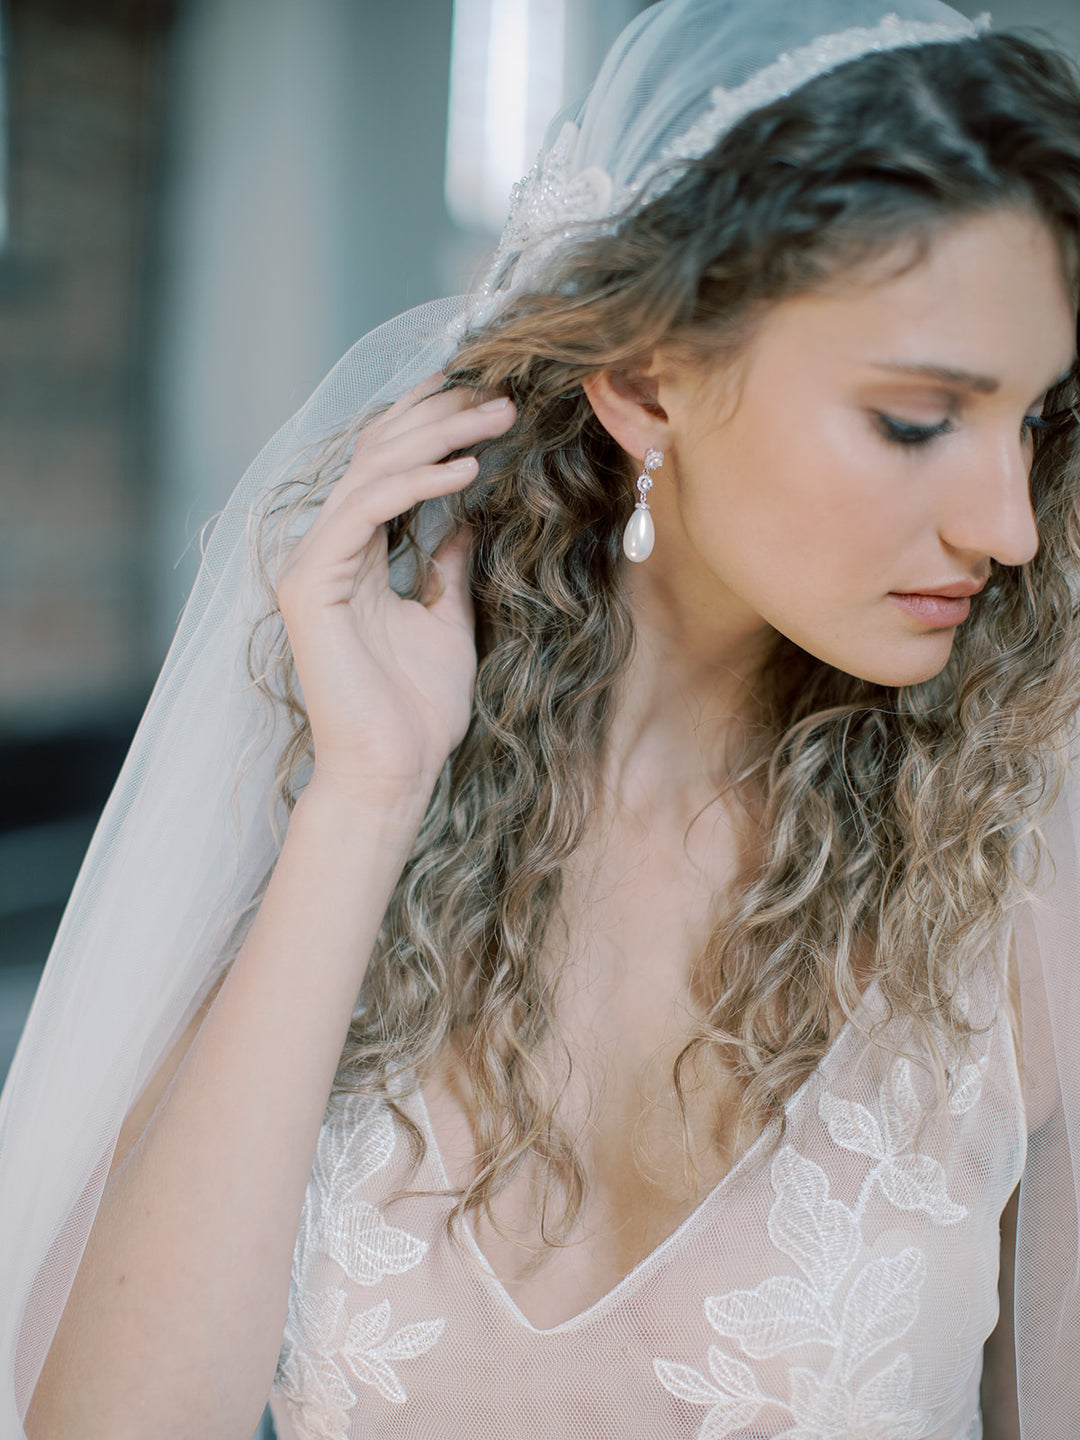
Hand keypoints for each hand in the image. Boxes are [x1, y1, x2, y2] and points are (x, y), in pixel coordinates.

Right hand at [274, 374, 515, 805]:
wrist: (395, 773)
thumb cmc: (419, 710)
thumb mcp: (449, 618)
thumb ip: (448, 564)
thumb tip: (467, 515)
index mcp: (355, 556)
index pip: (386, 467)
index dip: (428, 423)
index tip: (485, 394)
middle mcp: (326, 551)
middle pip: (377, 456)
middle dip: (439, 417)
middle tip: (501, 395)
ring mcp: (311, 565)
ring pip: (371, 473)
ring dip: (436, 438)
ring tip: (493, 418)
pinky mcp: (308, 586)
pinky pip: (364, 513)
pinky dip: (414, 485)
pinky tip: (465, 470)